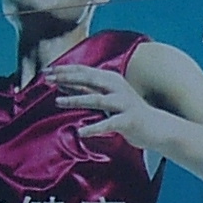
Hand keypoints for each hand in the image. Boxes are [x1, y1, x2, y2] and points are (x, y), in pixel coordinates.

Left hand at [45, 64, 165, 148]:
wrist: (157, 127)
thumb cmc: (128, 113)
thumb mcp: (106, 98)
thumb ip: (87, 90)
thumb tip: (60, 83)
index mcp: (112, 80)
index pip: (84, 71)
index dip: (65, 70)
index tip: (45, 71)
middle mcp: (118, 88)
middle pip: (89, 79)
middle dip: (67, 78)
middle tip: (47, 80)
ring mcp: (124, 104)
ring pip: (97, 99)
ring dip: (76, 99)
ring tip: (58, 102)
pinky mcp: (128, 121)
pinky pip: (108, 124)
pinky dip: (93, 128)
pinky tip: (80, 133)